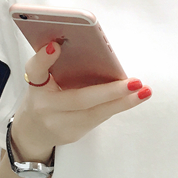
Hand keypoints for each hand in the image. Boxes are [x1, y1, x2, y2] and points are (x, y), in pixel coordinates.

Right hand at [10, 39, 150, 160]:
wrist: (33, 132)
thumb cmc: (42, 97)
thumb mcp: (40, 78)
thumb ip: (51, 63)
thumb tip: (69, 42)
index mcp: (35, 86)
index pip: (36, 71)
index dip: (44, 59)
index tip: (56, 46)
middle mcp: (45, 108)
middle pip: (79, 99)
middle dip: (110, 91)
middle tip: (135, 82)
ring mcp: (60, 125)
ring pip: (96, 114)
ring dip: (123, 103)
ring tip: (144, 91)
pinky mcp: (73, 134)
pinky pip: (98, 119)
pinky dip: (117, 106)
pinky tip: (134, 98)